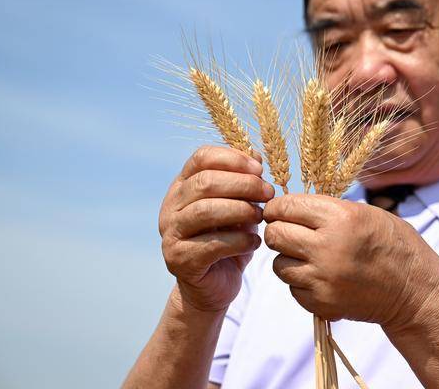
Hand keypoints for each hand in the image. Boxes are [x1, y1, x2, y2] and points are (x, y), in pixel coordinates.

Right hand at [159, 146, 274, 311]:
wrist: (214, 286)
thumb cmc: (229, 240)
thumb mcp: (239, 206)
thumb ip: (244, 181)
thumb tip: (255, 152)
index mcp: (183, 186)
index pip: (201, 157)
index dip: (232, 158)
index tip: (259, 169)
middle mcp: (171, 206)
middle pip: (205, 183)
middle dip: (243, 184)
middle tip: (268, 193)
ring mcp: (171, 234)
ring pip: (206, 211)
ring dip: (241, 210)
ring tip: (261, 217)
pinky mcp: (180, 260)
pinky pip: (212, 244)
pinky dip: (240, 240)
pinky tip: (255, 242)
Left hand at [262, 194, 438, 326]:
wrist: (413, 290)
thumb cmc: (391, 243)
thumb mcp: (364, 213)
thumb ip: (326, 209)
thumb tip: (287, 208)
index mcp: (341, 217)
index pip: (286, 207)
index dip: (276, 207)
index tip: (277, 211)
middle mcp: (328, 247)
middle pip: (275, 235)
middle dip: (277, 231)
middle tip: (287, 232)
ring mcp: (323, 278)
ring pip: (278, 264)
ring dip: (288, 258)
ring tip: (308, 256)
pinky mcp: (322, 303)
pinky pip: (293, 287)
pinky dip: (301, 281)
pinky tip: (320, 275)